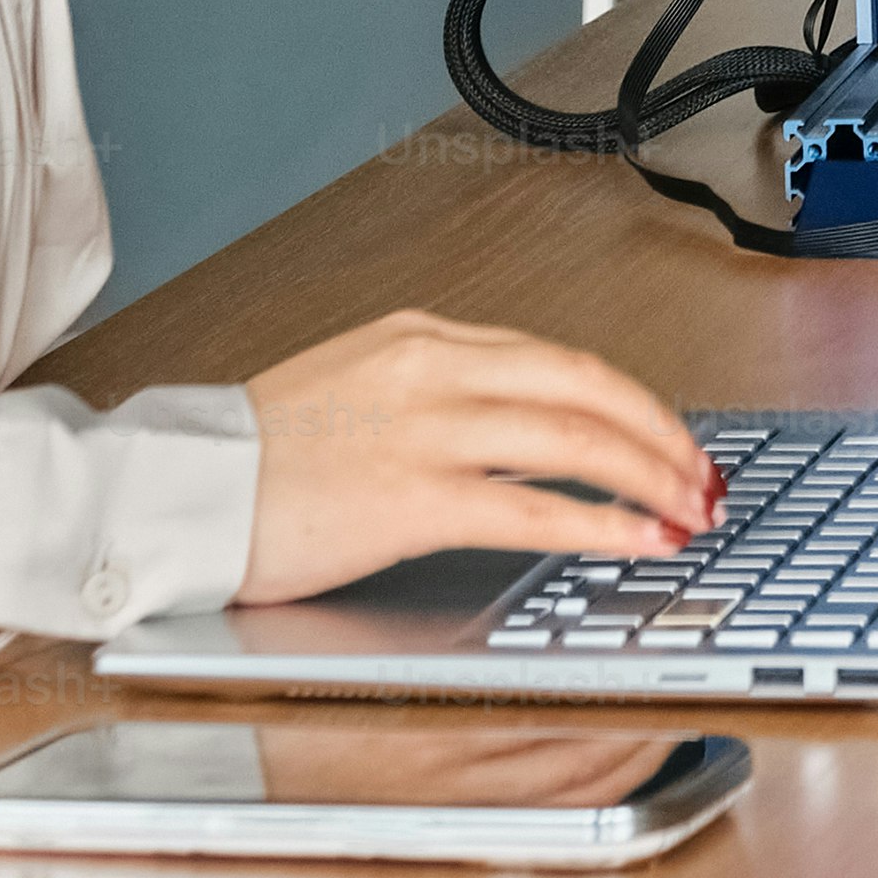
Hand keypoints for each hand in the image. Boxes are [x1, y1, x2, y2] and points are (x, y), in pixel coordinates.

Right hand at [234, 310, 718, 604]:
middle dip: (661, 432)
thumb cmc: (251, 458)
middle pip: (586, 385)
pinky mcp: (411, 498)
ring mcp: (425, 430)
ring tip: (689, 507)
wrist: (175, 492)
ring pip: (576, 437)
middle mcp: (432, 371)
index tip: (665, 432)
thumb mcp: (353, 391)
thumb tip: (517, 430)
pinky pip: (534, 504)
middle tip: (703, 471)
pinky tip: (638, 538)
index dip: (628, 399)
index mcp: (419, 338)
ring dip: (650, 475)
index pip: (556, 358)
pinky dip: (602, 522)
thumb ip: (434, 397)